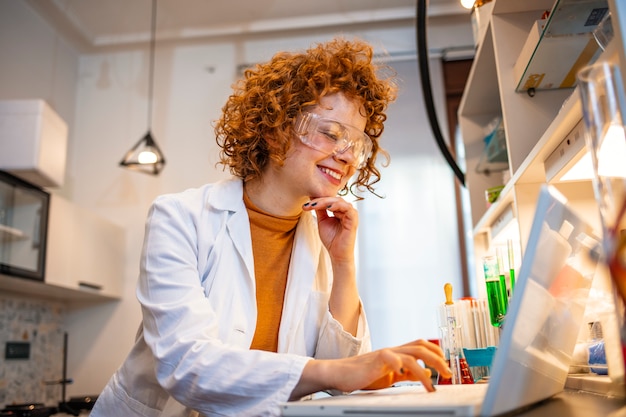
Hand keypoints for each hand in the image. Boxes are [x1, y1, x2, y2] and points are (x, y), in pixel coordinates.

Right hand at [291, 339, 452, 398]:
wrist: (341, 374)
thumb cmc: (363, 375)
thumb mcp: (390, 375)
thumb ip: (406, 373)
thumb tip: (424, 373)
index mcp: (398, 353)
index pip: (422, 345)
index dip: (437, 352)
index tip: (446, 365)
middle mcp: (394, 350)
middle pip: (422, 347)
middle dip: (438, 359)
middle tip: (447, 373)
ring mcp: (386, 353)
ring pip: (412, 354)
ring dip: (425, 369)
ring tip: (432, 383)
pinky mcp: (376, 359)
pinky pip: (391, 357)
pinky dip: (401, 364)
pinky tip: (405, 373)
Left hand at [302, 197, 356, 262]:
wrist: (337, 254)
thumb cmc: (331, 239)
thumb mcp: (322, 221)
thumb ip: (320, 210)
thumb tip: (313, 198)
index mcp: (340, 211)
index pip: (329, 200)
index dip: (317, 201)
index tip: (305, 205)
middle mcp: (346, 211)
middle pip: (333, 199)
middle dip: (320, 200)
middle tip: (309, 205)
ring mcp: (351, 215)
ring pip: (340, 202)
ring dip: (327, 202)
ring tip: (316, 205)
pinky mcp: (354, 220)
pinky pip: (348, 209)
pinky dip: (339, 206)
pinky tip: (329, 208)